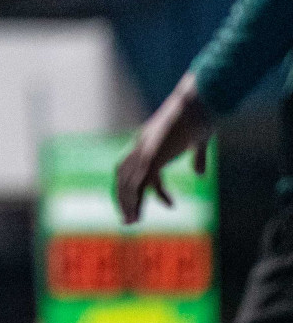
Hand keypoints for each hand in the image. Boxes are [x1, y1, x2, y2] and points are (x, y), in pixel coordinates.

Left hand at [115, 71, 212, 223]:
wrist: (200, 101)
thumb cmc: (201, 116)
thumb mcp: (198, 141)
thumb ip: (196, 158)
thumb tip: (199, 174)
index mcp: (145, 142)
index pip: (125, 169)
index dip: (125, 188)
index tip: (129, 207)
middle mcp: (140, 146)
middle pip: (122, 178)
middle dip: (123, 200)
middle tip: (128, 221)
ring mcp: (145, 150)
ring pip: (130, 183)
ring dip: (131, 203)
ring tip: (135, 221)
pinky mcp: (154, 154)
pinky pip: (146, 181)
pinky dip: (151, 196)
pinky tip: (166, 206)